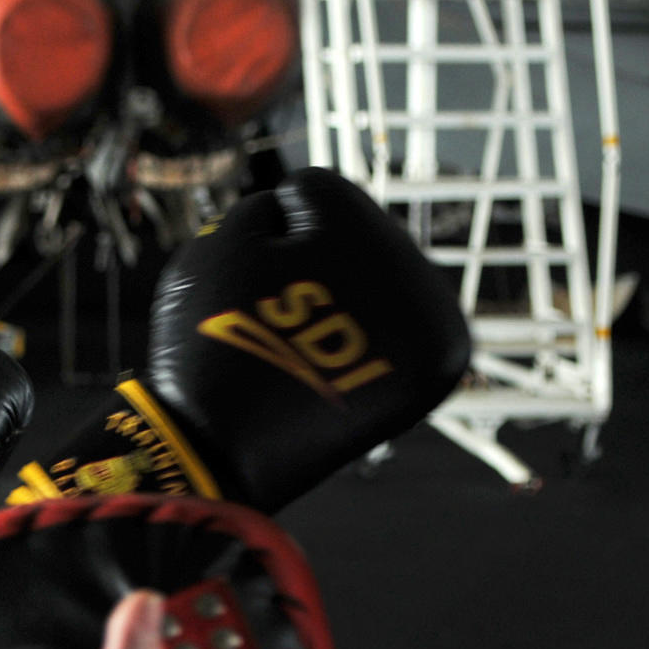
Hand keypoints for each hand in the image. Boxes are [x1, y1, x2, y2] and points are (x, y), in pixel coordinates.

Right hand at [8, 168, 472, 511]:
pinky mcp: (435, 373)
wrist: (220, 455)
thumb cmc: (212, 341)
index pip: (311, 193)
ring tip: (302, 348)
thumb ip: (277, 206)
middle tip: (275, 322)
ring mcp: (435, 328)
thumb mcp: (224, 241)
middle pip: (355, 235)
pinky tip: (332, 364)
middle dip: (311, 266)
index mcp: (368, 233)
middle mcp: (420, 275)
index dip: (262, 233)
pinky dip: (365, 337)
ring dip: (341, 299)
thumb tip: (325, 228)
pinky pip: (396, 325)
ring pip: (377, 278)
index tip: (252, 289)